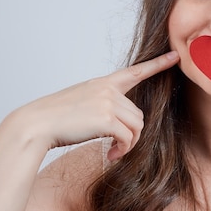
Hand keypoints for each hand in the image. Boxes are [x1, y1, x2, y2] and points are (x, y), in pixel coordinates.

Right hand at [9, 51, 178, 159]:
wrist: (36, 125)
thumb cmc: (56, 119)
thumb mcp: (82, 103)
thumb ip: (104, 106)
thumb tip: (123, 126)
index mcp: (103, 83)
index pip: (135, 71)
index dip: (158, 64)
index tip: (175, 56)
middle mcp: (108, 89)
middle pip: (138, 115)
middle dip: (132, 135)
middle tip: (117, 147)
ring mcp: (107, 102)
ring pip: (137, 127)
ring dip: (128, 145)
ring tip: (113, 151)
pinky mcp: (106, 118)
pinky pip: (128, 138)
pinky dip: (122, 150)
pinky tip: (110, 155)